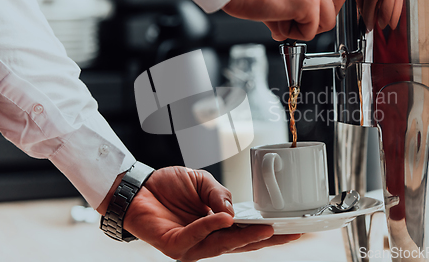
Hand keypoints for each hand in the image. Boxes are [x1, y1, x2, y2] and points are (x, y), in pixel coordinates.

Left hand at [122, 167, 300, 261]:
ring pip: (222, 244)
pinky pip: (197, 236)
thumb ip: (219, 195)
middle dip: (265, 240)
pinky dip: (211, 226)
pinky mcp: (175, 246)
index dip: (267, 232)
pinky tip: (225, 218)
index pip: (245, 232)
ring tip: (264, 229)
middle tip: (288, 234)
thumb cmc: (168, 186)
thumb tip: (234, 211)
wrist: (138, 186)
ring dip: (244, 237)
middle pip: (240, 244)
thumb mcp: (201, 182)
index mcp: (215, 226)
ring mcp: (191, 246)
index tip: (290, 229)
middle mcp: (206, 239)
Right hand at [223, 0, 346, 40]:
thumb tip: (285, 26)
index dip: (317, 5)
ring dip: (305, 28)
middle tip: (300, 25)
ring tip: (282, 23)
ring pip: (328, 18)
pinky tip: (277, 23)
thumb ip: (286, 1)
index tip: (301, 15)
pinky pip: (311, 30)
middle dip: (321, 18)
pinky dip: (294, 34)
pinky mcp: (309, 0)